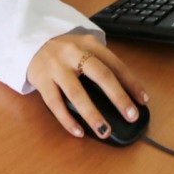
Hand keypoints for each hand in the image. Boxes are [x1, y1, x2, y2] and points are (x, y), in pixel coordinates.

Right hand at [26, 33, 149, 139]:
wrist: (31, 41)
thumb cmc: (64, 50)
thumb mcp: (84, 47)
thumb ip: (101, 63)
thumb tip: (126, 92)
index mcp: (89, 44)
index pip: (116, 64)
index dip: (132, 83)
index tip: (143, 100)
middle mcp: (74, 53)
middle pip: (101, 76)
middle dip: (118, 98)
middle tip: (131, 116)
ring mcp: (56, 67)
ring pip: (76, 93)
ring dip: (92, 115)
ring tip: (105, 131)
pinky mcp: (41, 80)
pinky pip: (55, 104)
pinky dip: (67, 120)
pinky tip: (79, 132)